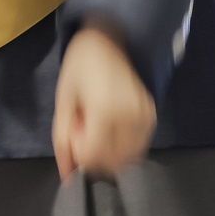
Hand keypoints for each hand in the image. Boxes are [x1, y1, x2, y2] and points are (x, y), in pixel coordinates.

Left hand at [53, 20, 156, 182]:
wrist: (108, 38)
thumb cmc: (80, 66)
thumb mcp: (63, 100)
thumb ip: (62, 140)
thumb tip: (67, 177)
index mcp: (105, 110)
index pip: (95, 158)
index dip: (80, 155)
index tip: (73, 134)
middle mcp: (131, 117)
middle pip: (113, 163)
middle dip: (94, 156)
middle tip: (84, 129)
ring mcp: (146, 117)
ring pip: (128, 160)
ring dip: (109, 154)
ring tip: (97, 126)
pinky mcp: (152, 116)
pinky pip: (138, 148)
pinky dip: (123, 148)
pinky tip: (111, 128)